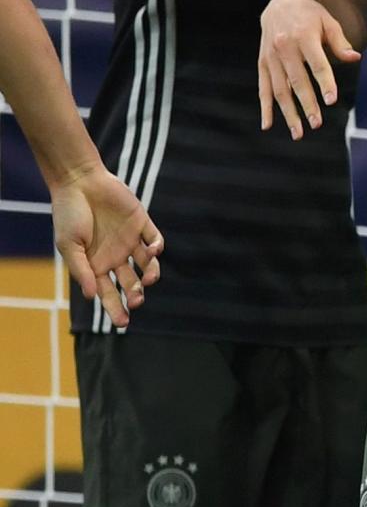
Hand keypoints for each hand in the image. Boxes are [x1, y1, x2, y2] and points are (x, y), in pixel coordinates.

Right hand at [52, 161, 161, 326]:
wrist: (79, 182)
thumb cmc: (69, 215)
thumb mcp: (69, 245)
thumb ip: (81, 270)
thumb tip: (92, 296)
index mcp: (95, 264)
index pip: (108, 292)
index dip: (115, 308)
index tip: (122, 324)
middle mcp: (115, 256)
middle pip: (130, 283)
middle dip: (134, 295)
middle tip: (135, 301)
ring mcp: (130, 240)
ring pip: (147, 265)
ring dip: (150, 275)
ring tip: (147, 281)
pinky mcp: (142, 224)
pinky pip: (155, 240)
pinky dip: (157, 248)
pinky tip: (152, 251)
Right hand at [258, 0, 359, 137]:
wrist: (280, 3)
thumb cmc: (311, 15)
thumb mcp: (329, 22)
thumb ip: (341, 42)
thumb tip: (356, 57)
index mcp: (303, 36)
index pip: (317, 64)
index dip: (325, 82)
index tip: (332, 100)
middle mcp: (284, 48)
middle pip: (297, 81)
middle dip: (307, 104)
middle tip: (317, 124)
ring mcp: (271, 57)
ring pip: (279, 89)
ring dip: (288, 113)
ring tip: (298, 133)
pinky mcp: (262, 63)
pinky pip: (263, 88)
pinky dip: (265, 107)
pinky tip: (268, 125)